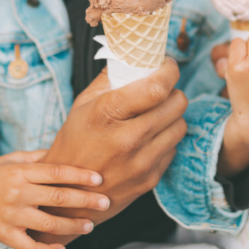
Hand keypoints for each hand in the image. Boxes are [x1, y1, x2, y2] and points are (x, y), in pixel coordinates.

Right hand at [0, 149, 110, 248]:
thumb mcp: (12, 159)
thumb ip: (38, 158)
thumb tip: (66, 152)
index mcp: (20, 171)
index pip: (56, 172)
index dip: (79, 176)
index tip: (99, 179)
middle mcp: (16, 192)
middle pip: (57, 197)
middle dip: (85, 201)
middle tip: (105, 202)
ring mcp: (10, 215)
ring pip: (48, 223)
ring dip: (72, 226)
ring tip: (89, 225)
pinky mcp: (3, 234)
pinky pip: (29, 247)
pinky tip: (61, 248)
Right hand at [32, 57, 187, 244]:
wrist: (68, 191)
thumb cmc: (75, 140)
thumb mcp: (83, 104)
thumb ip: (110, 78)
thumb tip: (134, 56)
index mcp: (108, 113)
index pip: (157, 87)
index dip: (169, 71)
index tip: (168, 66)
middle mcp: (127, 139)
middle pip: (177, 104)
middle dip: (173, 92)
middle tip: (162, 91)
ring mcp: (141, 162)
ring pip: (181, 125)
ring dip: (172, 116)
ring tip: (156, 115)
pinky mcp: (150, 179)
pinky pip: (173, 148)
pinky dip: (166, 139)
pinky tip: (149, 138)